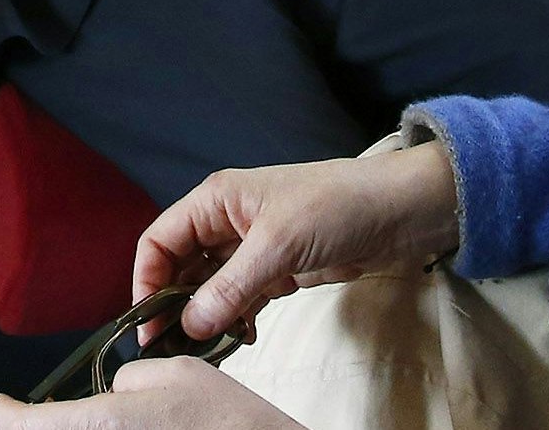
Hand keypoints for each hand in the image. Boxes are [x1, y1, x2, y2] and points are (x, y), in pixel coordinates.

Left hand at [0, 358, 300, 429]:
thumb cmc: (226, 419)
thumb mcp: (173, 372)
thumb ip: (127, 377)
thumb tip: (112, 391)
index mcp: (103, 422)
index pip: (28, 425)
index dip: (7, 414)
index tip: (1, 405)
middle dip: (47, 425)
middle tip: (47, 412)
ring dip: (83, 429)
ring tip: (107, 417)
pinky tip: (128, 427)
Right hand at [133, 140, 462, 344]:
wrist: (401, 212)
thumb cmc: (336, 208)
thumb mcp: (278, 246)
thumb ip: (230, 287)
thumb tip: (190, 325)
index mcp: (216, 200)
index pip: (160, 240)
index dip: (147, 281)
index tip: (148, 323)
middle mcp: (227, 222)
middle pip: (181, 267)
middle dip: (174, 305)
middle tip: (173, 347)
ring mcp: (253, 248)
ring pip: (211, 288)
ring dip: (207, 317)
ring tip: (209, 348)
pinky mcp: (278, 270)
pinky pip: (241, 299)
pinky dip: (236, 319)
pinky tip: (242, 337)